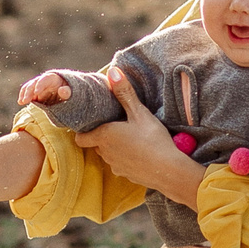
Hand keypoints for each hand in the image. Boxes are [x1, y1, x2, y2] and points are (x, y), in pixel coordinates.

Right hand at [17, 71, 71, 105]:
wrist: (66, 94)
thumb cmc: (69, 92)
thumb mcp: (70, 92)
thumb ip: (67, 92)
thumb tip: (63, 90)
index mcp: (53, 78)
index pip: (45, 79)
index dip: (40, 85)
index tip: (36, 92)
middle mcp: (43, 81)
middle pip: (34, 83)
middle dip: (29, 91)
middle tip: (26, 100)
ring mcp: (38, 86)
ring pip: (29, 87)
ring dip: (24, 94)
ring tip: (21, 102)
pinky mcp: (35, 93)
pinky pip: (27, 93)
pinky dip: (23, 96)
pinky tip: (20, 102)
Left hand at [75, 66, 204, 207]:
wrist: (169, 170)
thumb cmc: (152, 139)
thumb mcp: (139, 112)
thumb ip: (124, 92)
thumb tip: (112, 71)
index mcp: (103, 136)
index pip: (80, 138)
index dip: (83, 131)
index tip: (93, 123)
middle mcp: (105, 153)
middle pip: (96, 144)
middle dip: (103, 136)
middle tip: (116, 125)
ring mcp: (116, 166)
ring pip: (109, 155)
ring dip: (115, 147)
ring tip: (131, 138)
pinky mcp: (127, 176)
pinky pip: (121, 165)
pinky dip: (127, 159)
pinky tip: (140, 152)